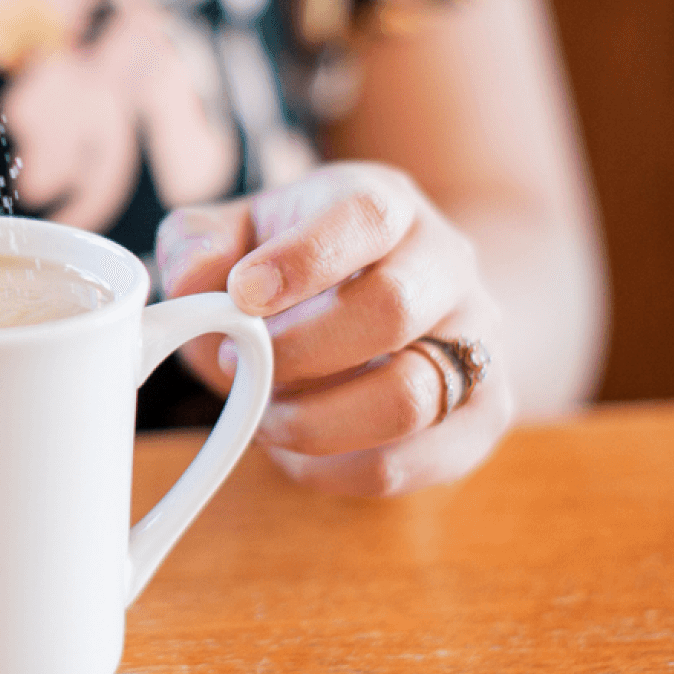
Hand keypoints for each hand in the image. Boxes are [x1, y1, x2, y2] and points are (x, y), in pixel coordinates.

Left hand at [155, 162, 513, 495]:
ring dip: (312, 421)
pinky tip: (296, 450)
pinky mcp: (479, 417)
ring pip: (409, 399)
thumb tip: (194, 278)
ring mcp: (476, 343)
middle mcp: (448, 266)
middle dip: (295, 352)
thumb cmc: (297, 269)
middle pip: (392, 309)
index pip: (367, 217)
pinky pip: (407, 463)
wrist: (389, 303)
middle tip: (236, 366)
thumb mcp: (239, 234)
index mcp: (387, 204)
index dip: (302, 259)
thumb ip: (198, 242)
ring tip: (262, 416)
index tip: (241, 294)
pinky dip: (332, 470)